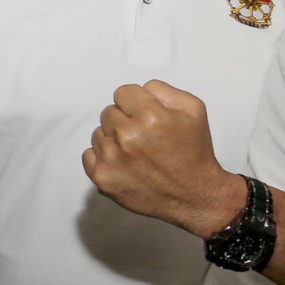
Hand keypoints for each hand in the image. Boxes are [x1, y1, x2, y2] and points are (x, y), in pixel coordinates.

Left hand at [82, 81, 245, 236]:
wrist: (195, 195)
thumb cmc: (194, 153)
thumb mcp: (193, 109)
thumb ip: (162, 90)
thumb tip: (139, 89)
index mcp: (149, 116)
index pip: (122, 92)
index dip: (136, 103)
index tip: (146, 116)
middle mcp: (126, 136)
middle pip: (108, 112)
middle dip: (125, 120)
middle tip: (145, 137)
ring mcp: (112, 158)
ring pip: (98, 133)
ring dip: (113, 139)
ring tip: (137, 153)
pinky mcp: (102, 177)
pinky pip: (89, 154)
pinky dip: (103, 158)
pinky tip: (124, 163)